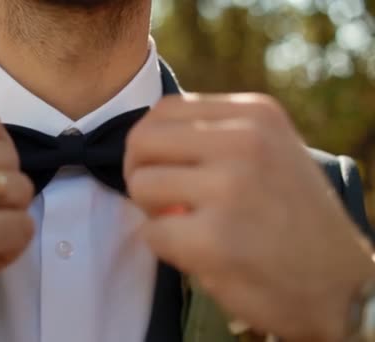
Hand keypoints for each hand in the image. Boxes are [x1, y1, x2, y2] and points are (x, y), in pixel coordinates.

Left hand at [125, 93, 374, 340]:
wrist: (341, 286)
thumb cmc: (292, 218)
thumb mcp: (270, 151)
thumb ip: (215, 135)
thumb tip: (146, 141)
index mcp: (256, 114)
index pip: (164, 110)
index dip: (151, 143)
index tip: (164, 169)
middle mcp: (245, 142)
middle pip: (143, 141)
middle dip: (140, 173)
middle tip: (160, 199)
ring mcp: (230, 188)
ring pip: (141, 185)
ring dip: (152, 212)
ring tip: (184, 224)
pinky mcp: (214, 239)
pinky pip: (152, 233)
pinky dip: (164, 246)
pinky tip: (197, 252)